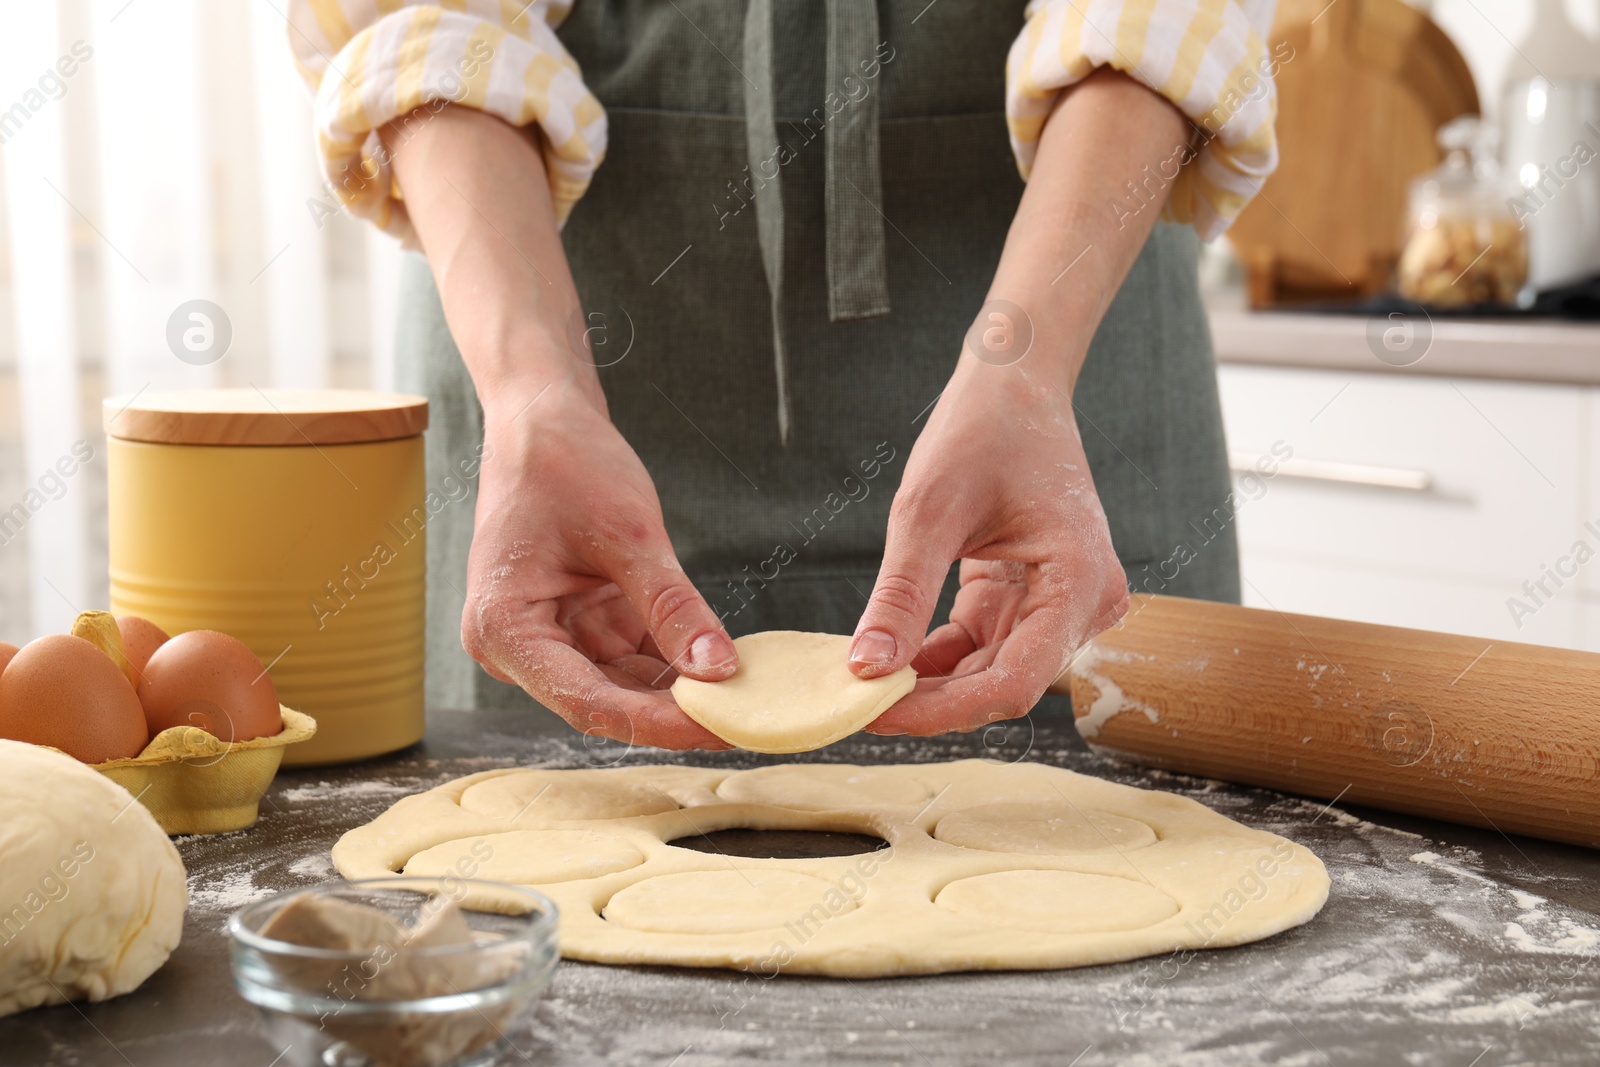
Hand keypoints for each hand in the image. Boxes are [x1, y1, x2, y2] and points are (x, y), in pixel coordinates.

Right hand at [460, 378, 738, 748]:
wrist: (543, 419)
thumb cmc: (565, 463)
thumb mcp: (628, 533)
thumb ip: (671, 606)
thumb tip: (720, 669)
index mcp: (505, 629)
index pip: (589, 701)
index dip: (658, 724)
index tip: (721, 731)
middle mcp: (517, 647)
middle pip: (605, 702)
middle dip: (675, 712)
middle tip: (748, 722)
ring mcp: (547, 637)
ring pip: (622, 685)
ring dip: (679, 691)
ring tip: (746, 698)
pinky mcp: (577, 623)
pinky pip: (629, 656)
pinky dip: (674, 660)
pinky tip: (723, 667)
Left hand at [850, 358, 1127, 734]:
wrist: (1014, 384)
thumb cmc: (983, 429)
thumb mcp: (928, 512)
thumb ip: (900, 596)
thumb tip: (865, 668)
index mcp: (1078, 580)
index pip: (1013, 682)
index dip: (941, 710)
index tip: (874, 711)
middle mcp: (1084, 603)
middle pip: (1003, 685)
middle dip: (929, 702)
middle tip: (853, 705)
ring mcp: (1060, 604)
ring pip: (990, 673)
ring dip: (929, 685)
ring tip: (863, 685)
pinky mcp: (1030, 598)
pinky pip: (983, 647)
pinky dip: (936, 658)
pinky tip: (888, 660)